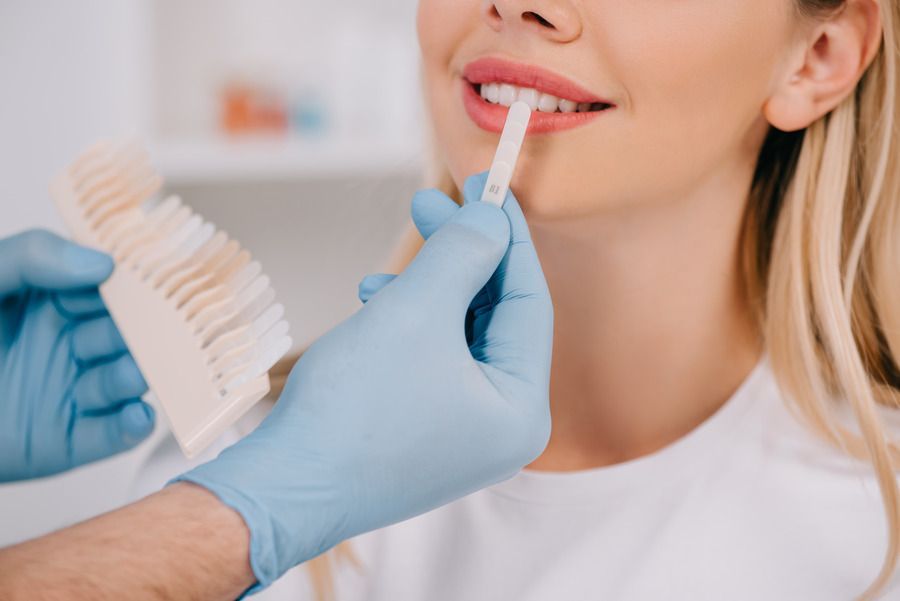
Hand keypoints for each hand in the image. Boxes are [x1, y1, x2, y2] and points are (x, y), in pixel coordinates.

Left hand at [0, 230, 153, 481]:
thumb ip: (32, 256)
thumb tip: (102, 263)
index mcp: (54, 302)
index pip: (111, 287)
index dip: (137, 282)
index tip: (161, 277)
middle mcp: (70, 344)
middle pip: (128, 334)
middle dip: (146, 331)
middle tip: (164, 327)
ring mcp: (72, 391)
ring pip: (125, 381)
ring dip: (137, 375)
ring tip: (130, 370)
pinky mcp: (69, 439)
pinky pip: (114, 434)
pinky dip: (132, 427)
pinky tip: (135, 415)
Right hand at [177, 172, 553, 589]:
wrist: (283, 488)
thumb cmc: (352, 408)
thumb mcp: (416, 311)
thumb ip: (463, 254)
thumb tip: (492, 216)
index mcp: (521, 409)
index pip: (528, 302)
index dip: (506, 237)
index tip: (486, 186)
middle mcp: (502, 428)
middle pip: (492, 317)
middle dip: (458, 259)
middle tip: (427, 204)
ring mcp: (462, 435)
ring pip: (457, 336)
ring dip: (424, 291)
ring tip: (378, 277)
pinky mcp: (424, 433)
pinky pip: (431, 362)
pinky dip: (407, 327)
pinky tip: (371, 310)